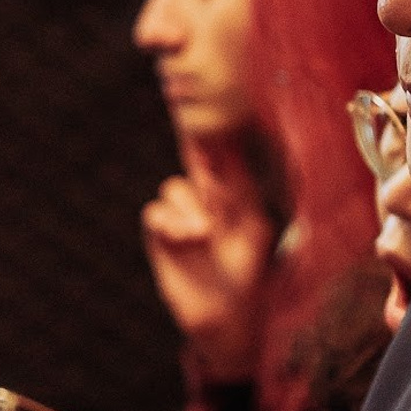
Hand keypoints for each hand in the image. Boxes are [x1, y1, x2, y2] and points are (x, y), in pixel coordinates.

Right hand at [143, 135, 275, 381]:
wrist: (228, 314)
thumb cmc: (249, 271)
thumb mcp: (254, 227)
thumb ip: (238, 193)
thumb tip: (223, 159)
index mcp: (235, 193)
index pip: (221, 154)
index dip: (212, 128)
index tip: (203, 96)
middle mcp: (207, 198)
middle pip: (193, 158)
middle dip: (192, 139)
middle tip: (185, 116)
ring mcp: (182, 214)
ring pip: (176, 187)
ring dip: (191, 207)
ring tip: (206, 234)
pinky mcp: (161, 234)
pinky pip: (156, 211)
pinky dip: (171, 223)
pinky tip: (187, 239)